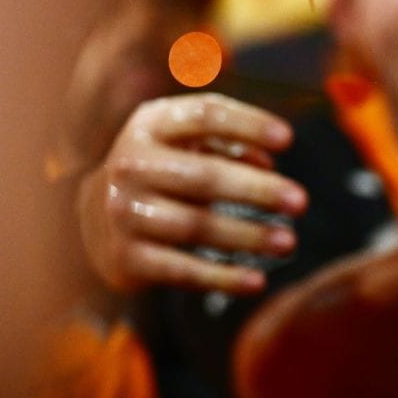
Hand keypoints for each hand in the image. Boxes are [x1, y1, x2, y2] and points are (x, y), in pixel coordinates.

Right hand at [75, 94, 305, 294]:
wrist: (96, 221)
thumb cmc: (164, 174)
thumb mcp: (187, 146)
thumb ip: (229, 146)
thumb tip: (267, 163)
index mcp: (150, 127)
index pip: (202, 116)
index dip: (245, 124)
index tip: (288, 138)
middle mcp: (131, 165)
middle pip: (203, 176)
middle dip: (256, 189)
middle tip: (301, 202)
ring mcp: (124, 212)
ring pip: (195, 226)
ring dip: (247, 235)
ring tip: (288, 242)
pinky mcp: (127, 257)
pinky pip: (182, 270)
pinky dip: (222, 277)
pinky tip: (257, 282)